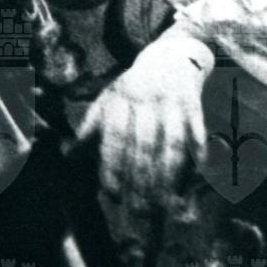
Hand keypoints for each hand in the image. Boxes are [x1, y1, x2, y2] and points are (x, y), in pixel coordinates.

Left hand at [76, 29, 212, 199]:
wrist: (170, 55)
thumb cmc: (133, 86)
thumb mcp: (108, 99)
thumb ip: (90, 127)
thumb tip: (68, 154)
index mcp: (120, 100)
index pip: (115, 139)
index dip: (113, 166)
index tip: (113, 194)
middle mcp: (145, 101)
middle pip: (144, 146)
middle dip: (141, 180)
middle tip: (139, 211)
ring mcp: (171, 103)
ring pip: (171, 144)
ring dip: (169, 175)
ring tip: (165, 205)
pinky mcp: (194, 106)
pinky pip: (197, 133)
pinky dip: (198, 154)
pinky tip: (198, 177)